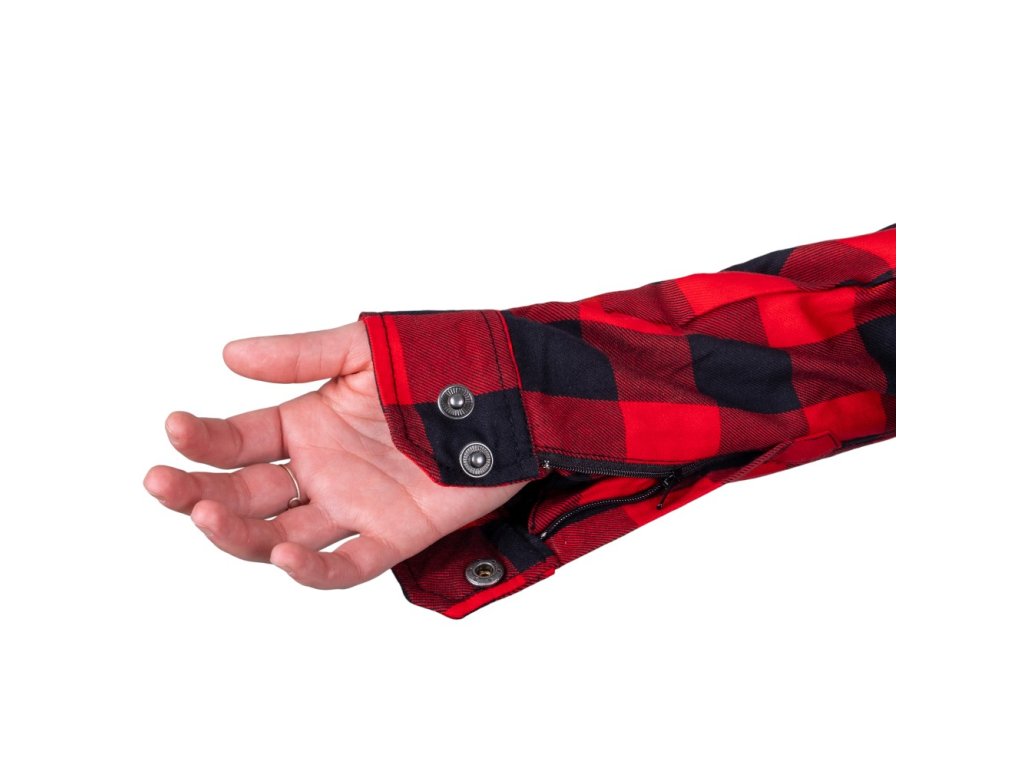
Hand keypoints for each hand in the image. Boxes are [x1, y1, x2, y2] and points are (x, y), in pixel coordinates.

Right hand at [143, 323, 528, 588]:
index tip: (174, 429)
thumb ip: (302, 355)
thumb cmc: (441, 365)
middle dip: (198, 491)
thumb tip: (228, 354)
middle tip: (163, 483)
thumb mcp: (365, 350)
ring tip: (207, 514)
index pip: (237, 441)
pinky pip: (346, 564)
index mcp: (306, 425)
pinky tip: (284, 556)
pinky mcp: (394, 535)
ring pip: (279, 535)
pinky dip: (314, 570)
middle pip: (245, 493)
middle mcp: (321, 470)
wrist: (512, 393)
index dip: (203, 439)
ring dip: (239, 533)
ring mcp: (353, 506)